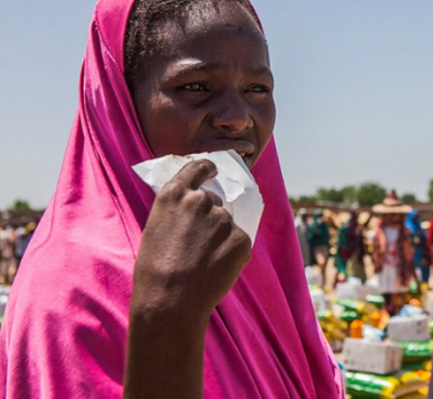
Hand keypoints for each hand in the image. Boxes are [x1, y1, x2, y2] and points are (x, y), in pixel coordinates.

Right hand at [132, 159, 251, 322]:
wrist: (170, 301)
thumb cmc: (155, 271)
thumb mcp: (157, 228)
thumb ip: (178, 212)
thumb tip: (196, 209)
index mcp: (174, 194)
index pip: (198, 167)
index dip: (208, 168)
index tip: (213, 171)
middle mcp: (201, 200)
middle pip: (214, 201)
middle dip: (210, 218)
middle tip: (197, 245)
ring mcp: (223, 218)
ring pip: (227, 224)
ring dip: (220, 238)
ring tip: (202, 262)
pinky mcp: (241, 238)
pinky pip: (239, 242)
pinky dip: (231, 254)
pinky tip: (215, 269)